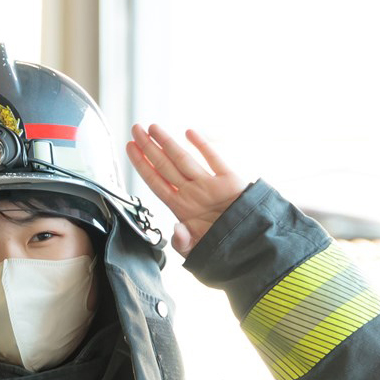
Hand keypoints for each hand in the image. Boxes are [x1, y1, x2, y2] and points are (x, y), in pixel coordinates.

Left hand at [124, 125, 243, 257]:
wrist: (249, 246)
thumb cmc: (220, 248)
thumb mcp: (196, 251)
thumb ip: (182, 242)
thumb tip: (176, 230)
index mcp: (181, 207)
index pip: (155, 181)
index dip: (141, 164)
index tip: (130, 148)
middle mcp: (192, 193)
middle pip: (164, 166)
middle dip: (148, 147)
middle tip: (135, 129)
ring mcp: (209, 185)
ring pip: (184, 159)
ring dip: (168, 143)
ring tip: (152, 128)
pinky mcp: (230, 181)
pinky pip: (214, 160)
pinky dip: (203, 145)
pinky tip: (189, 133)